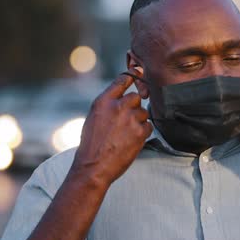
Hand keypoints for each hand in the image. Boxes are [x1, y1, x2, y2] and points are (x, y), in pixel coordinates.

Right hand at [71, 70, 152, 184]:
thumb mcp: (94, 118)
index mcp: (103, 101)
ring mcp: (130, 118)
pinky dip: (143, 132)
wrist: (93, 166)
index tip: (139, 73)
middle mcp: (118, 106)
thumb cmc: (91, 144)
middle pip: (136, 97)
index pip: (122, 80)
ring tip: (126, 134)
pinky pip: (148, 126)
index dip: (132, 76)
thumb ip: (108, 105)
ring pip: (143, 112)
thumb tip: (122, 98)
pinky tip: (131, 140)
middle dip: (134, 107)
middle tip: (126, 121)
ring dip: (138, 121)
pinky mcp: (140, 132)